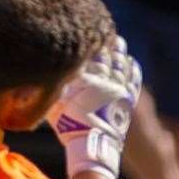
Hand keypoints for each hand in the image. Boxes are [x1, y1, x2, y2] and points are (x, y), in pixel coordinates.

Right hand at [47, 36, 142, 178]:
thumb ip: (55, 88)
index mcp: (86, 82)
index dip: (92, 46)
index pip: (91, 58)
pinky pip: (133, 81)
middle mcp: (104, 82)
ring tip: (120, 43)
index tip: (91, 35)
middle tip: (107, 35)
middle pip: (107, 59)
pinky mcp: (128, 100)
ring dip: (121, 54)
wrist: (93, 143)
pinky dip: (133, 70)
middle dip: (107, 46)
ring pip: (121, 66)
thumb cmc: (69, 125)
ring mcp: (118, 90)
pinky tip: (132, 63)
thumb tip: (44, 77)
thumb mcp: (55, 105)